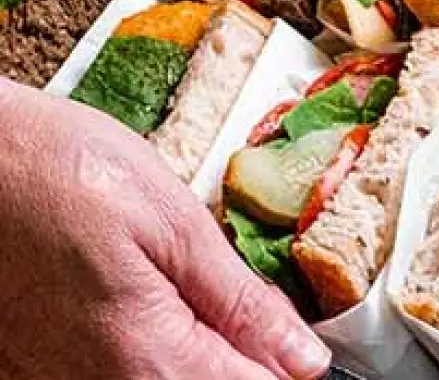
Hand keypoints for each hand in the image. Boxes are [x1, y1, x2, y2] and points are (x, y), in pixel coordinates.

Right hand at [0, 79, 331, 378]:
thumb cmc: (60, 170)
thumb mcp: (171, 220)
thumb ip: (239, 300)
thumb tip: (303, 358)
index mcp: (151, 358)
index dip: (291, 357)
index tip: (304, 330)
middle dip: (250, 354)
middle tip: (251, 297)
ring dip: (206, 349)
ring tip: (193, 286)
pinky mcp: (43, 370)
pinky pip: (127, 373)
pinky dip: (158, 346)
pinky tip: (155, 297)